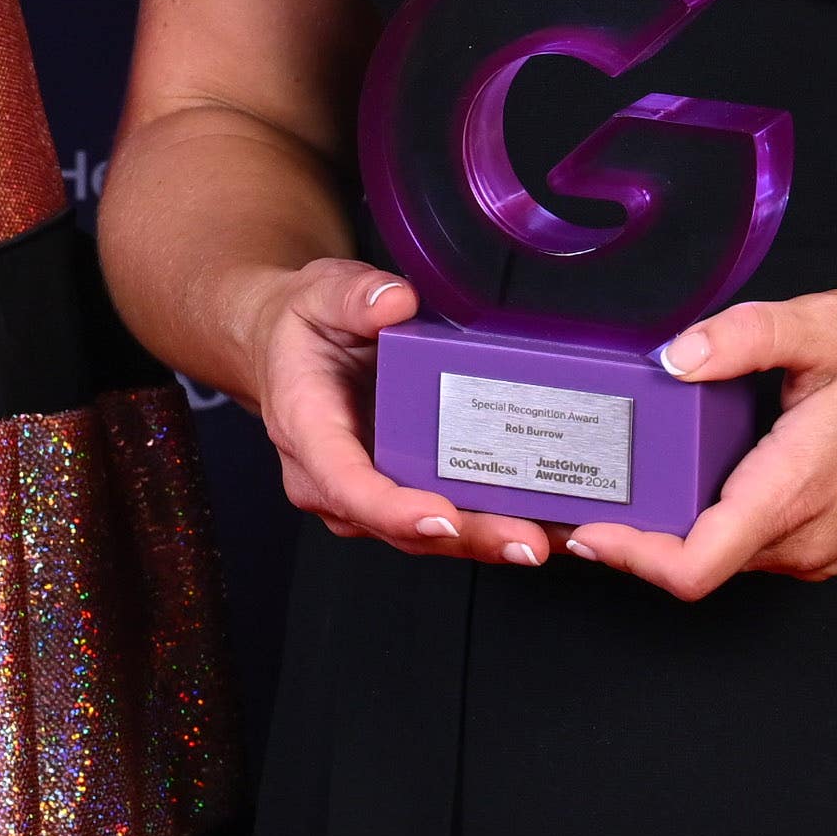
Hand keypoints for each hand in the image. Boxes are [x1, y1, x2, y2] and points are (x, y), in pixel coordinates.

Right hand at [230, 255, 554, 567]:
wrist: (287, 349)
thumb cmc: (303, 330)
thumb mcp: (318, 294)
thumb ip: (352, 296)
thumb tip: (395, 301)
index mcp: (307, 431)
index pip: (347, 484)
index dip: (396, 509)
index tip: (442, 517)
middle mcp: (332, 480)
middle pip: (399, 526)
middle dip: (467, 537)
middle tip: (526, 541)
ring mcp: (365, 496)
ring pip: (425, 536)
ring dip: (487, 541)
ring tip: (549, 540)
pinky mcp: (397, 492)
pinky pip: (442, 521)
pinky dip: (490, 526)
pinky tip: (544, 526)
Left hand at [565, 291, 836, 598]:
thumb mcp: (822, 325)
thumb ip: (745, 334)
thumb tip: (675, 356)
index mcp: (792, 490)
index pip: (696, 565)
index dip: (631, 558)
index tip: (589, 529)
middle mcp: (801, 537)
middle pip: (695, 564)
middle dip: (634, 539)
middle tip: (583, 497)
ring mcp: (811, 551)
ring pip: (719, 560)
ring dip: (668, 535)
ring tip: (624, 489)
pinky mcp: (817, 548)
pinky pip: (747, 552)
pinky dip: (705, 531)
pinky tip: (683, 490)